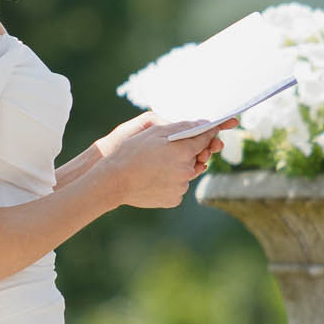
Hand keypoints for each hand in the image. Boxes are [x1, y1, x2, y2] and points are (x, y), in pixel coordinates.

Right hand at [103, 117, 222, 208]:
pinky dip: (171, 182)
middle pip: (196, 158)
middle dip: (189, 152)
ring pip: (186, 173)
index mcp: (183, 151)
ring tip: (157, 165)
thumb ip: (182, 127)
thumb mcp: (155, 132)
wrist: (114, 181)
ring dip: (178, 167)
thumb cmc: (132, 153)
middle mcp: (186, 171)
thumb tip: (202, 124)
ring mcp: (181, 187)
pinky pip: (178, 187)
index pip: (205, 139)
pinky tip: (155, 177)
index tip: (210, 130)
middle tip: (170, 149)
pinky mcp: (174, 200)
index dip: (208, 133)